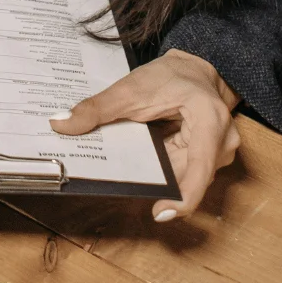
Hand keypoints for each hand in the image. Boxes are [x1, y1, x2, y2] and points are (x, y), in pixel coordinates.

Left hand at [49, 49, 241, 221]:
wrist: (195, 68)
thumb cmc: (170, 76)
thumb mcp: (130, 88)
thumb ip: (96, 108)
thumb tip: (60, 123)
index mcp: (210, 121)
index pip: (200, 168)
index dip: (183, 197)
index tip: (160, 214)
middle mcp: (221, 142)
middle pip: (187, 176)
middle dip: (156, 184)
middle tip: (123, 188)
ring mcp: (216, 152)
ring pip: (182, 176)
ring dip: (156, 176)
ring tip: (124, 173)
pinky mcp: (205, 157)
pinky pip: (180, 170)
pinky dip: (159, 168)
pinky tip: (138, 165)